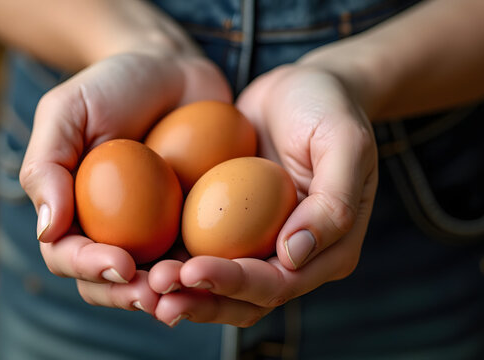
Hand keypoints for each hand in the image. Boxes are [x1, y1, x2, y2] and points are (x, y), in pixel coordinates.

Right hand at [19, 51, 230, 314]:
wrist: (168, 68)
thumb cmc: (111, 85)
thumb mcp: (66, 111)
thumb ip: (46, 167)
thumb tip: (47, 231)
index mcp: (70, 213)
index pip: (68, 255)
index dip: (89, 268)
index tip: (120, 263)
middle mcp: (109, 230)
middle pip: (109, 282)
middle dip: (129, 295)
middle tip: (155, 293)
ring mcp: (153, 232)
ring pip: (154, 280)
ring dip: (168, 293)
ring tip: (186, 289)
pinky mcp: (192, 224)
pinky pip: (198, 256)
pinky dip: (205, 271)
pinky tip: (221, 270)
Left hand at [149, 64, 378, 326]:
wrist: (300, 87)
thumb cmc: (327, 108)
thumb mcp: (345, 143)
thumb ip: (333, 203)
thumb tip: (293, 255)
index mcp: (327, 252)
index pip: (278, 284)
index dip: (234, 284)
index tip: (192, 270)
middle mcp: (291, 259)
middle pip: (243, 299)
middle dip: (199, 301)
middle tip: (155, 291)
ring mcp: (258, 244)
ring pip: (218, 288)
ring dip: (181, 293)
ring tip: (141, 287)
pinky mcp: (229, 228)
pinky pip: (199, 253)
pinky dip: (173, 263)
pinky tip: (138, 260)